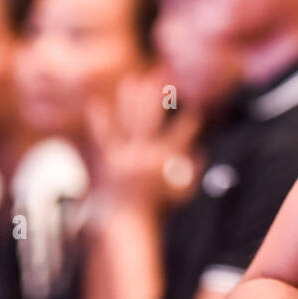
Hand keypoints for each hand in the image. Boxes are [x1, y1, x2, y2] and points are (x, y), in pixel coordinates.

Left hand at [88, 69, 201, 210]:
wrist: (128, 221)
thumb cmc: (158, 208)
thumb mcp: (181, 194)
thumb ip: (192, 173)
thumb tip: (202, 154)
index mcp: (162, 162)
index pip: (180, 137)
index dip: (190, 123)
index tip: (197, 109)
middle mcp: (143, 155)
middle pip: (151, 120)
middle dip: (154, 98)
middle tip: (156, 77)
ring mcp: (125, 156)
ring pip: (128, 122)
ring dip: (130, 101)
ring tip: (132, 81)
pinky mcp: (110, 160)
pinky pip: (104, 138)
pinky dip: (100, 121)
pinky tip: (96, 104)